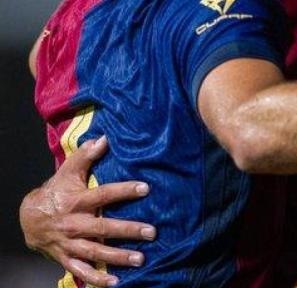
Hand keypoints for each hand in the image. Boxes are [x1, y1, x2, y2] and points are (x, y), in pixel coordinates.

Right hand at [20, 136, 155, 287]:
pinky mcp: (67, 257)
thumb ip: (86, 155)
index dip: (124, 190)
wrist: (30, 217)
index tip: (145, 188)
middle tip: (151, 232)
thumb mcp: (68, 171)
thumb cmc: (56, 191)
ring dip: (118, 257)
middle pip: (103, 228)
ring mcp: (71, 243)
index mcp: (77, 201)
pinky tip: (115, 283)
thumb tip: (105, 138)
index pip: (103, 194)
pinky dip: (97, 279)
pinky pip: (82, 270)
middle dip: (127, 231)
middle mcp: (75, 224)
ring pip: (96, 252)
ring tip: (141, 259)